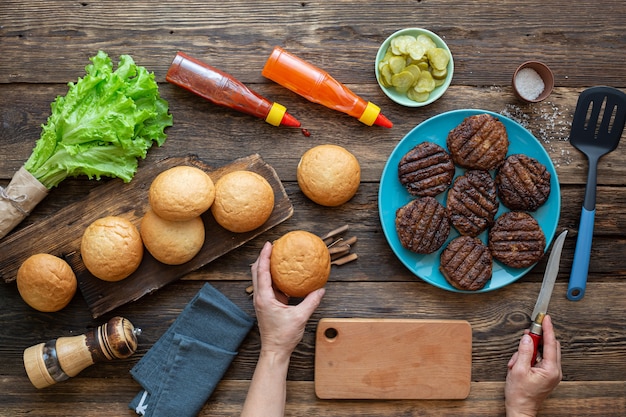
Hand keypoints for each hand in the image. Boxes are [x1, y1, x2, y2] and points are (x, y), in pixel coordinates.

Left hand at [251, 241, 325, 355]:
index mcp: (264, 298)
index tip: (269, 244)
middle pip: (257, 271)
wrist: (275, 351)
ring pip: (260, 279)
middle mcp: (260, 298)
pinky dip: (273, 278)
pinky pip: (269, 287)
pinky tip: (284, 275)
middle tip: (273, 246)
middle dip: (263, 257)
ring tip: (277, 257)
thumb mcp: (300, 317)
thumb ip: (311, 302)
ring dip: (266, 267)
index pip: (262, 271)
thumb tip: (321, 289)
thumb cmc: (283, 337)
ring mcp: (263, 302)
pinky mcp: (267, 306)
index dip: (264, 256)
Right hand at [505, 314, 561, 416]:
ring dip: (529, 352)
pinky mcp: (546, 375)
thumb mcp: (518, 370)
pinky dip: (529, 358)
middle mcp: (554, 371)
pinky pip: (540, 359)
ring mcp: (551, 374)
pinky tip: (519, 364)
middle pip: (549, 346)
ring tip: (517, 362)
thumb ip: (524, 352)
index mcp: (551, 370)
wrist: (520, 409)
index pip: (550, 344)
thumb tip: (527, 338)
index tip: (545, 318)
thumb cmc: (520, 394)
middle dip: (535, 341)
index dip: (548, 329)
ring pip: (543, 352)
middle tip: (525, 337)